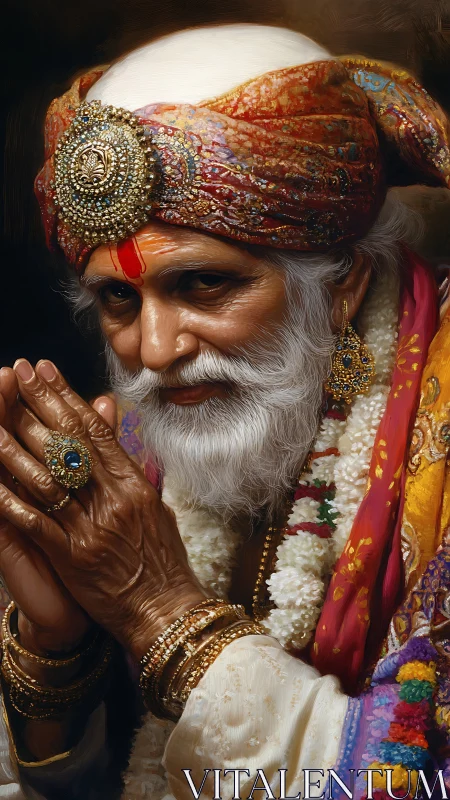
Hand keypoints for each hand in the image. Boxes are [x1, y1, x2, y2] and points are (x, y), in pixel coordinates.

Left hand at [0, 360, 205, 659]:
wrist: (166, 610)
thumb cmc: (162, 559)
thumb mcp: (153, 506)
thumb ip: (129, 466)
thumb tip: (113, 428)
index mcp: (133, 484)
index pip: (94, 431)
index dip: (66, 396)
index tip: (45, 370)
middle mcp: (113, 499)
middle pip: (68, 444)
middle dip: (37, 405)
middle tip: (14, 373)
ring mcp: (92, 527)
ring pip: (46, 478)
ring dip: (14, 446)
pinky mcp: (73, 558)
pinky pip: (36, 522)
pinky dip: (11, 501)